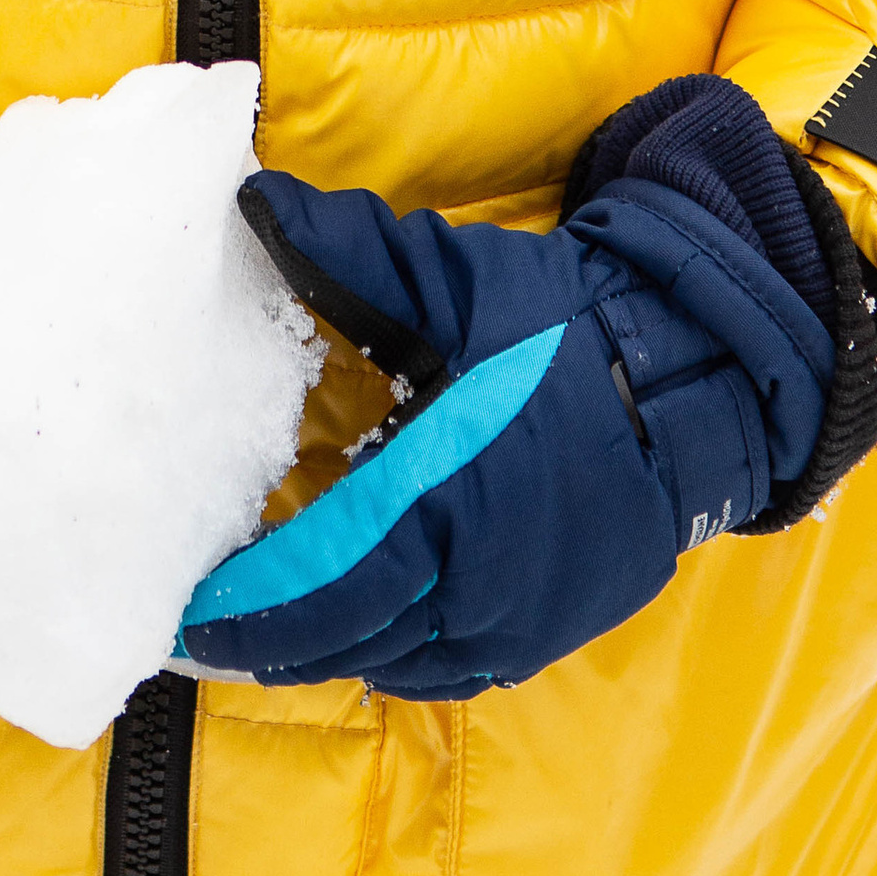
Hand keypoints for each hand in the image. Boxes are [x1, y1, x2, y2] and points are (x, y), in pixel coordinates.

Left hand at [176, 82, 849, 700]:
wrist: (691, 379)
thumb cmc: (564, 325)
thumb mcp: (454, 277)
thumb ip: (346, 252)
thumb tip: (254, 204)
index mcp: (442, 494)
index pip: (319, 574)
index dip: (247, 599)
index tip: (185, 606)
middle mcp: (475, 579)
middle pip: (345, 637)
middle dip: (266, 641)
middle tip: (199, 636)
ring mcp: (516, 618)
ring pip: (393, 662)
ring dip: (325, 651)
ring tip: (260, 636)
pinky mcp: (545, 632)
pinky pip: (447, 672)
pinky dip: (393, 658)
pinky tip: (359, 635)